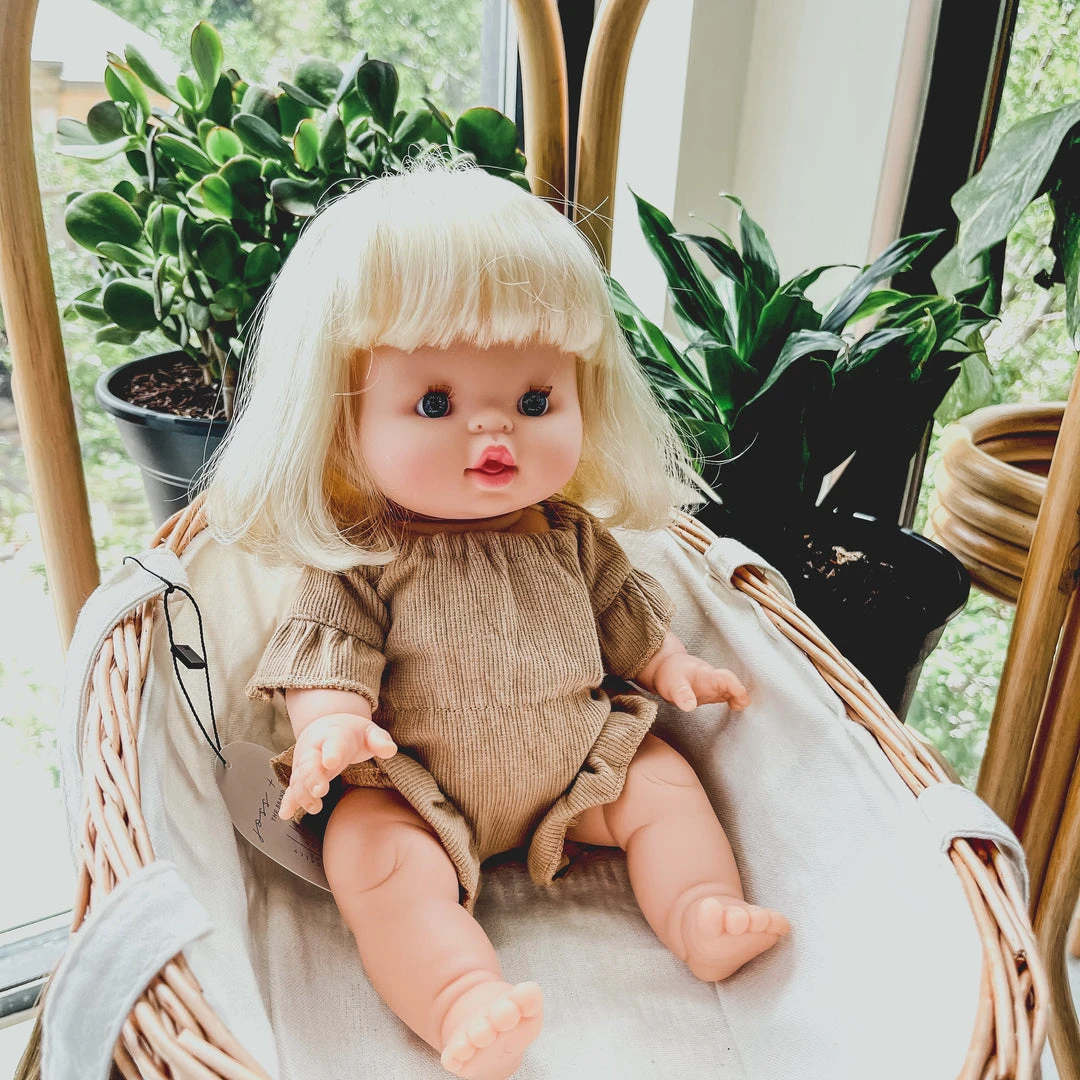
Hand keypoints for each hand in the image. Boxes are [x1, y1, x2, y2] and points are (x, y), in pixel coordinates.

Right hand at [278, 712, 396, 819]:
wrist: (325, 726)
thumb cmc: (352, 733)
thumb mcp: (369, 731)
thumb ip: (379, 740)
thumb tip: (390, 750)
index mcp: (336, 736)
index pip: (334, 743)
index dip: (332, 752)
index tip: (331, 761)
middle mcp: (315, 749)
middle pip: (310, 763)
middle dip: (313, 776)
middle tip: (320, 790)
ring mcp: (305, 763)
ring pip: (300, 778)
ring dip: (304, 793)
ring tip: (314, 807)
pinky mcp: (300, 776)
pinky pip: (292, 788)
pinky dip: (289, 800)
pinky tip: (285, 813)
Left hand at [652, 653, 750, 711]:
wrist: (667, 667)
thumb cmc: (671, 672)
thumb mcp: (673, 683)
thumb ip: (682, 694)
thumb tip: (690, 706)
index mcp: (706, 674)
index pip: (724, 677)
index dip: (734, 685)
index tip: (741, 693)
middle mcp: (714, 680)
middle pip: (732, 684)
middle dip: (740, 693)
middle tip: (744, 704)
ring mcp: (714, 686)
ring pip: (731, 690)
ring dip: (739, 698)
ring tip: (741, 707)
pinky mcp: (712, 693)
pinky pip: (727, 696)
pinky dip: (734, 701)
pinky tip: (736, 707)